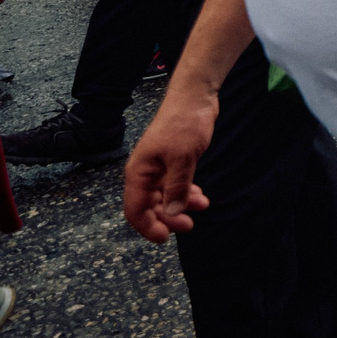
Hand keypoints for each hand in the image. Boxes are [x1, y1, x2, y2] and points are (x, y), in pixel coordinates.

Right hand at [125, 86, 217, 242]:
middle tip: (189, 225)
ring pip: (164, 197)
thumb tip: (172, 215)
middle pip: (149, 207)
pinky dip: (186, 193)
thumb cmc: (184, 123)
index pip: (134, 210)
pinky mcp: (171, 162)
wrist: (195, 97)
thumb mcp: (183, 158)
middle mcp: (144, 173)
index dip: (147, 227)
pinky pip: (174, 186)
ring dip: (180, 205)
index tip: (165, 239)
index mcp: (139, 173)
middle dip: (168, 219)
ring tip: (202, 207)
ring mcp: (158, 168)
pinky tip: (200, 196)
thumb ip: (177, 187)